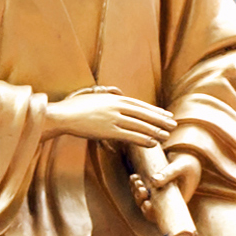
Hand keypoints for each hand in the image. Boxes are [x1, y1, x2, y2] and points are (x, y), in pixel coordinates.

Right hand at [42, 88, 178, 153]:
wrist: (61, 115)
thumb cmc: (75, 106)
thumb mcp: (93, 94)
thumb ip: (107, 92)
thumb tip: (119, 91)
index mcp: (114, 98)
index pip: (140, 104)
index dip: (155, 110)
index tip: (166, 114)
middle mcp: (116, 106)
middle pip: (144, 113)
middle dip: (160, 119)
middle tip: (174, 124)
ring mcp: (113, 118)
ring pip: (140, 125)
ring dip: (155, 131)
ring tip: (167, 136)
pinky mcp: (108, 131)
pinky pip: (130, 136)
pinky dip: (143, 139)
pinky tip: (153, 143)